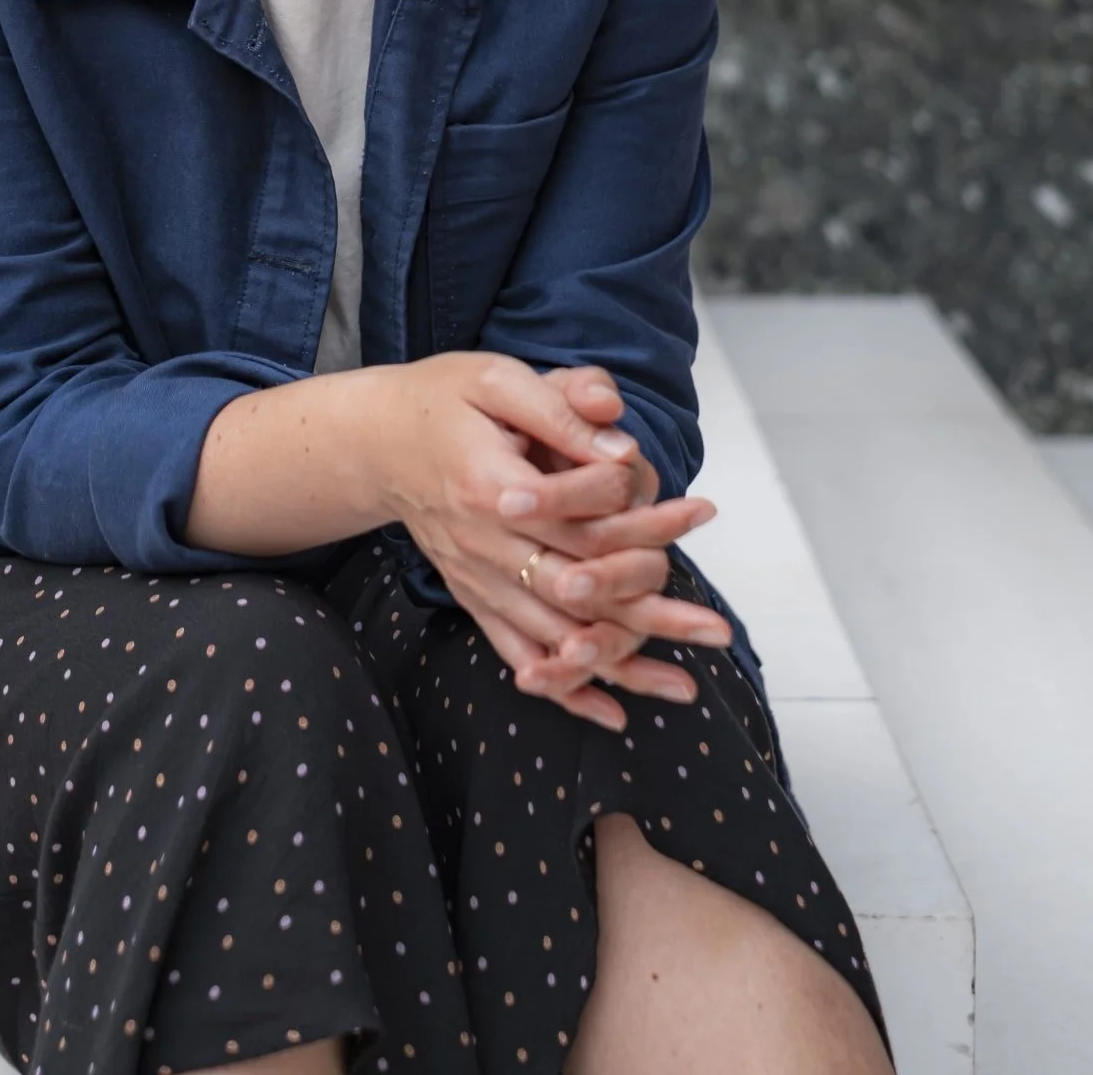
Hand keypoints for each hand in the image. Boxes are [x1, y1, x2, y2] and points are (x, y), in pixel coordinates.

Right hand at [375, 351, 731, 729]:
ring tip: (685, 687)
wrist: (375, 441)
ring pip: (554, 636)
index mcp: (491, 486)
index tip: (700, 510)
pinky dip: (562, 688)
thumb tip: (621, 444)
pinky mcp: (472, 596)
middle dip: (651, 614)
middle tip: (716, 632)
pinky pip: (517, 653)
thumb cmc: (442, 401)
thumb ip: (558, 405)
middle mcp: (482, 544)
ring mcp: (475, 579)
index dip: (644, 520)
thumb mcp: (495, 378)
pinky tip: (610, 713)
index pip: (580, 519)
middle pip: (577, 592)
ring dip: (620, 666)